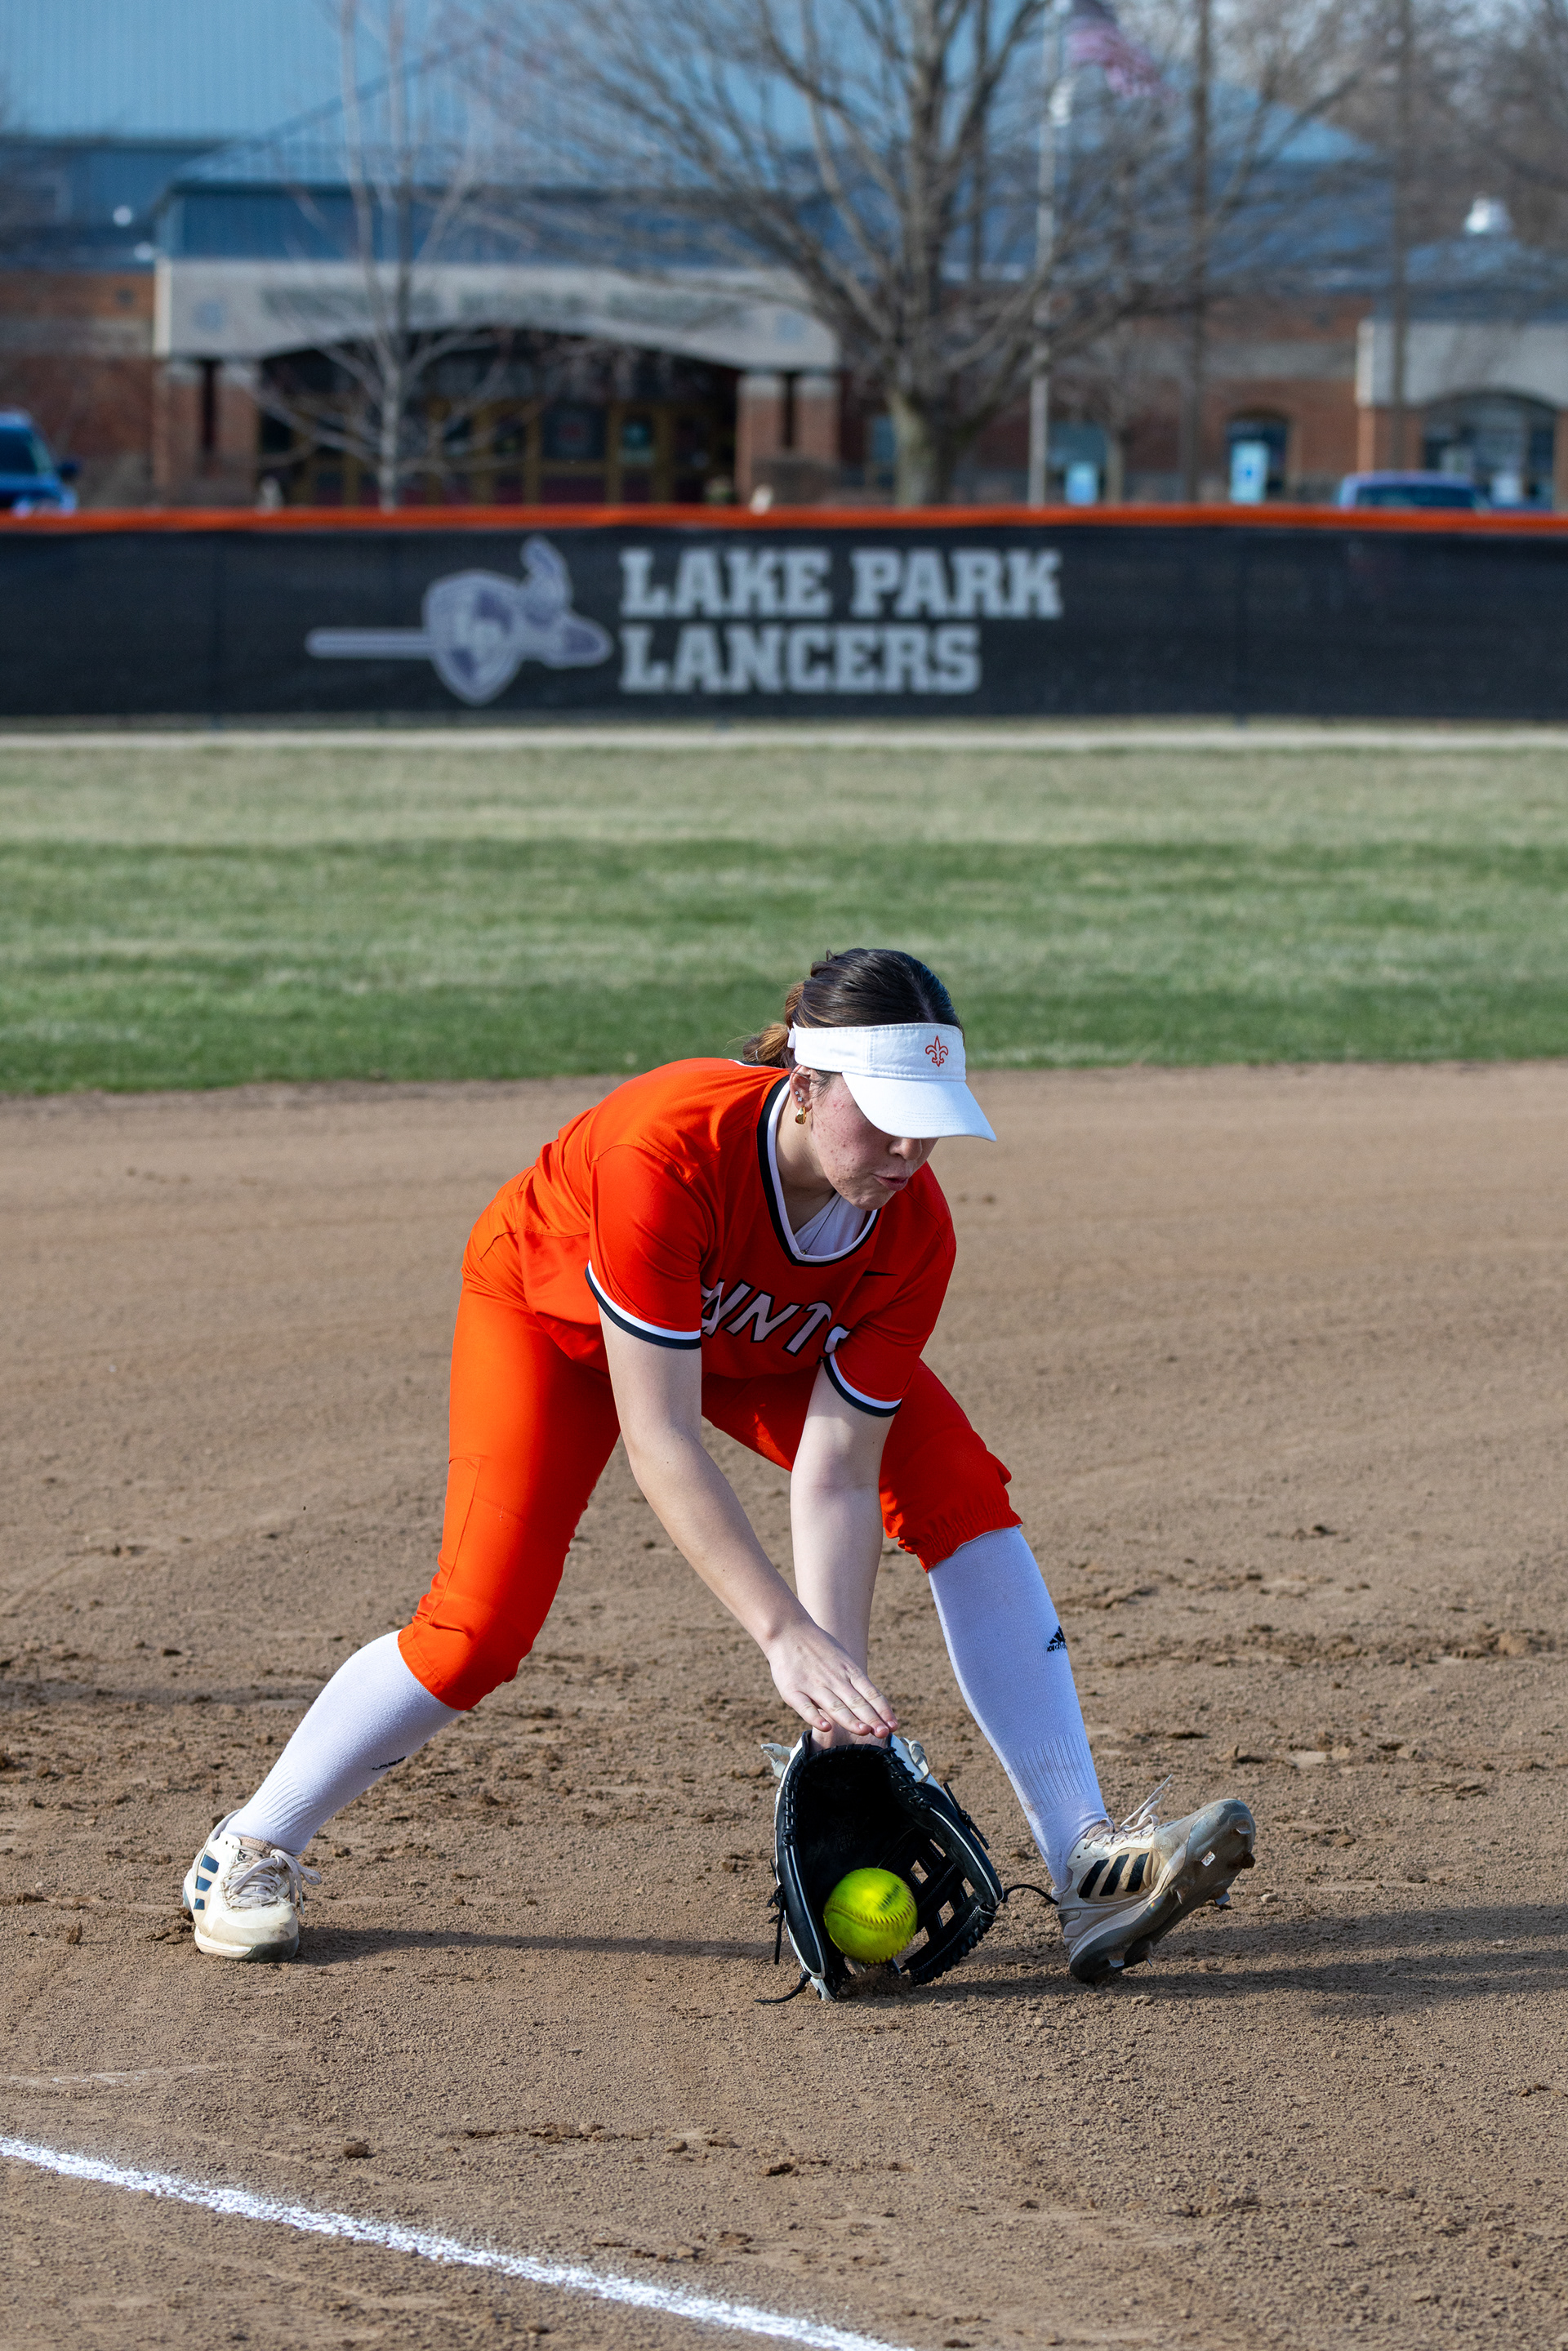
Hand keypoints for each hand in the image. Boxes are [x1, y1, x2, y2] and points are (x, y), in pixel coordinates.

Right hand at [764, 1617, 897, 1740]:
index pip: (871, 1693)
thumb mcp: (842, 1659)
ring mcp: (813, 1684)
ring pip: (834, 1706)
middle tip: (884, 1733)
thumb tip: (873, 1704)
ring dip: (850, 1720)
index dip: (883, 1710)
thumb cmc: (818, 1647)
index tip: (894, 1726)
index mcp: (848, 1671)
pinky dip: (814, 1717)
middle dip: (872, 1718)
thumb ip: (854, 1681)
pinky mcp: (792, 1690)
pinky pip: (805, 1706)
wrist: (787, 1629)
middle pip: (856, 1702)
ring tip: (864, 1731)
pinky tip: (825, 1727)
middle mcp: (834, 1679)